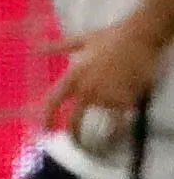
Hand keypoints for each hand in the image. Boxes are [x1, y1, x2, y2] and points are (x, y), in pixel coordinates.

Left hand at [44, 13, 169, 142]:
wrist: (139, 37)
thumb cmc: (110, 37)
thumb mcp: (81, 40)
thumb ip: (59, 47)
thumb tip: (38, 47)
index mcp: (73, 77)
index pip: (53, 101)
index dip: (47, 117)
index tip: (45, 129)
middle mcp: (87, 90)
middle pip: (75, 119)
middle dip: (74, 133)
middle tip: (76, 141)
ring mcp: (106, 96)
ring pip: (104, 111)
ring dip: (109, 106)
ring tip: (118, 87)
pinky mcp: (126, 100)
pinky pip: (122, 114)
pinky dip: (123, 112)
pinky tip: (125, 104)